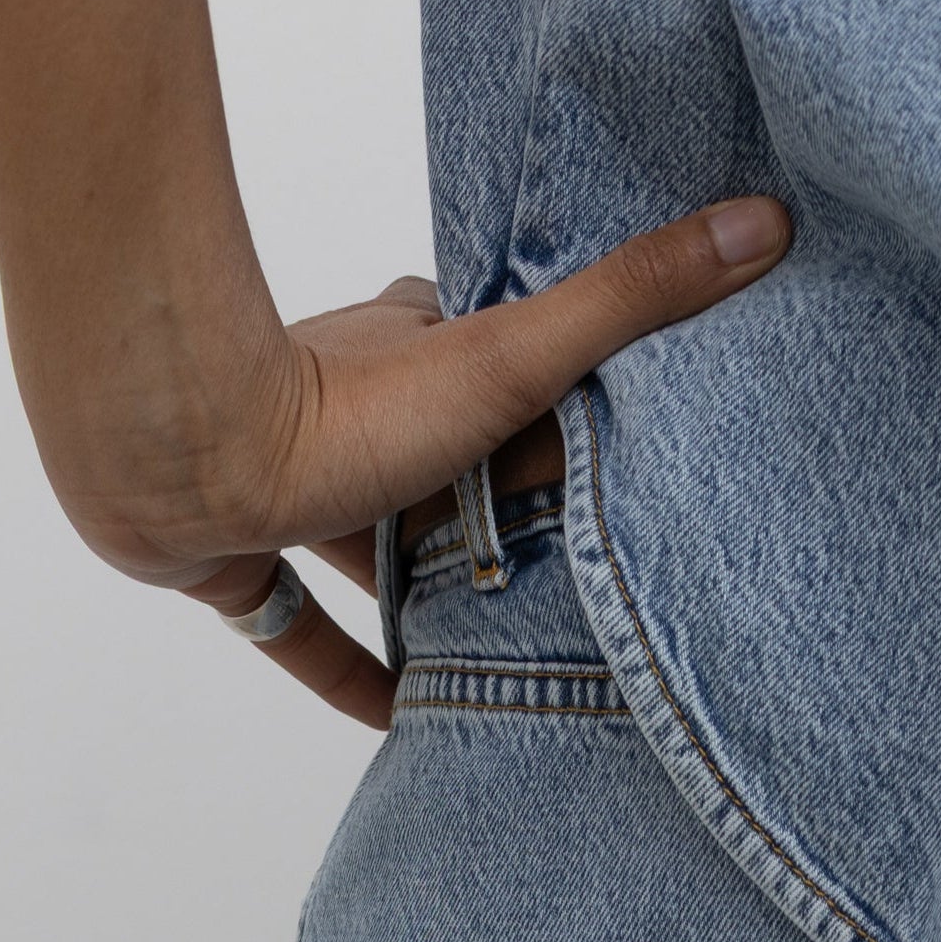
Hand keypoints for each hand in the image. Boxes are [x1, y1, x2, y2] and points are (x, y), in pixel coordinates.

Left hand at [47, 202, 791, 728]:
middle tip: (562, 575)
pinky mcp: (235, 557)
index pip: (492, 357)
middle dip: (489, 512)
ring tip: (501, 645)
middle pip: (437, 464)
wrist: (179, 445)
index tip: (602, 441)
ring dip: (425, 589)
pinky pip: (300, 630)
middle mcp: (349, 405)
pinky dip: (347, 672)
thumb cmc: (343, 396)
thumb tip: (762, 223)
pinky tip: (394, 718)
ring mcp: (287, 483)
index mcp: (413, 345)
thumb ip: (628, 303)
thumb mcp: (511, 357)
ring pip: (372, 545)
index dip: (545, 392)